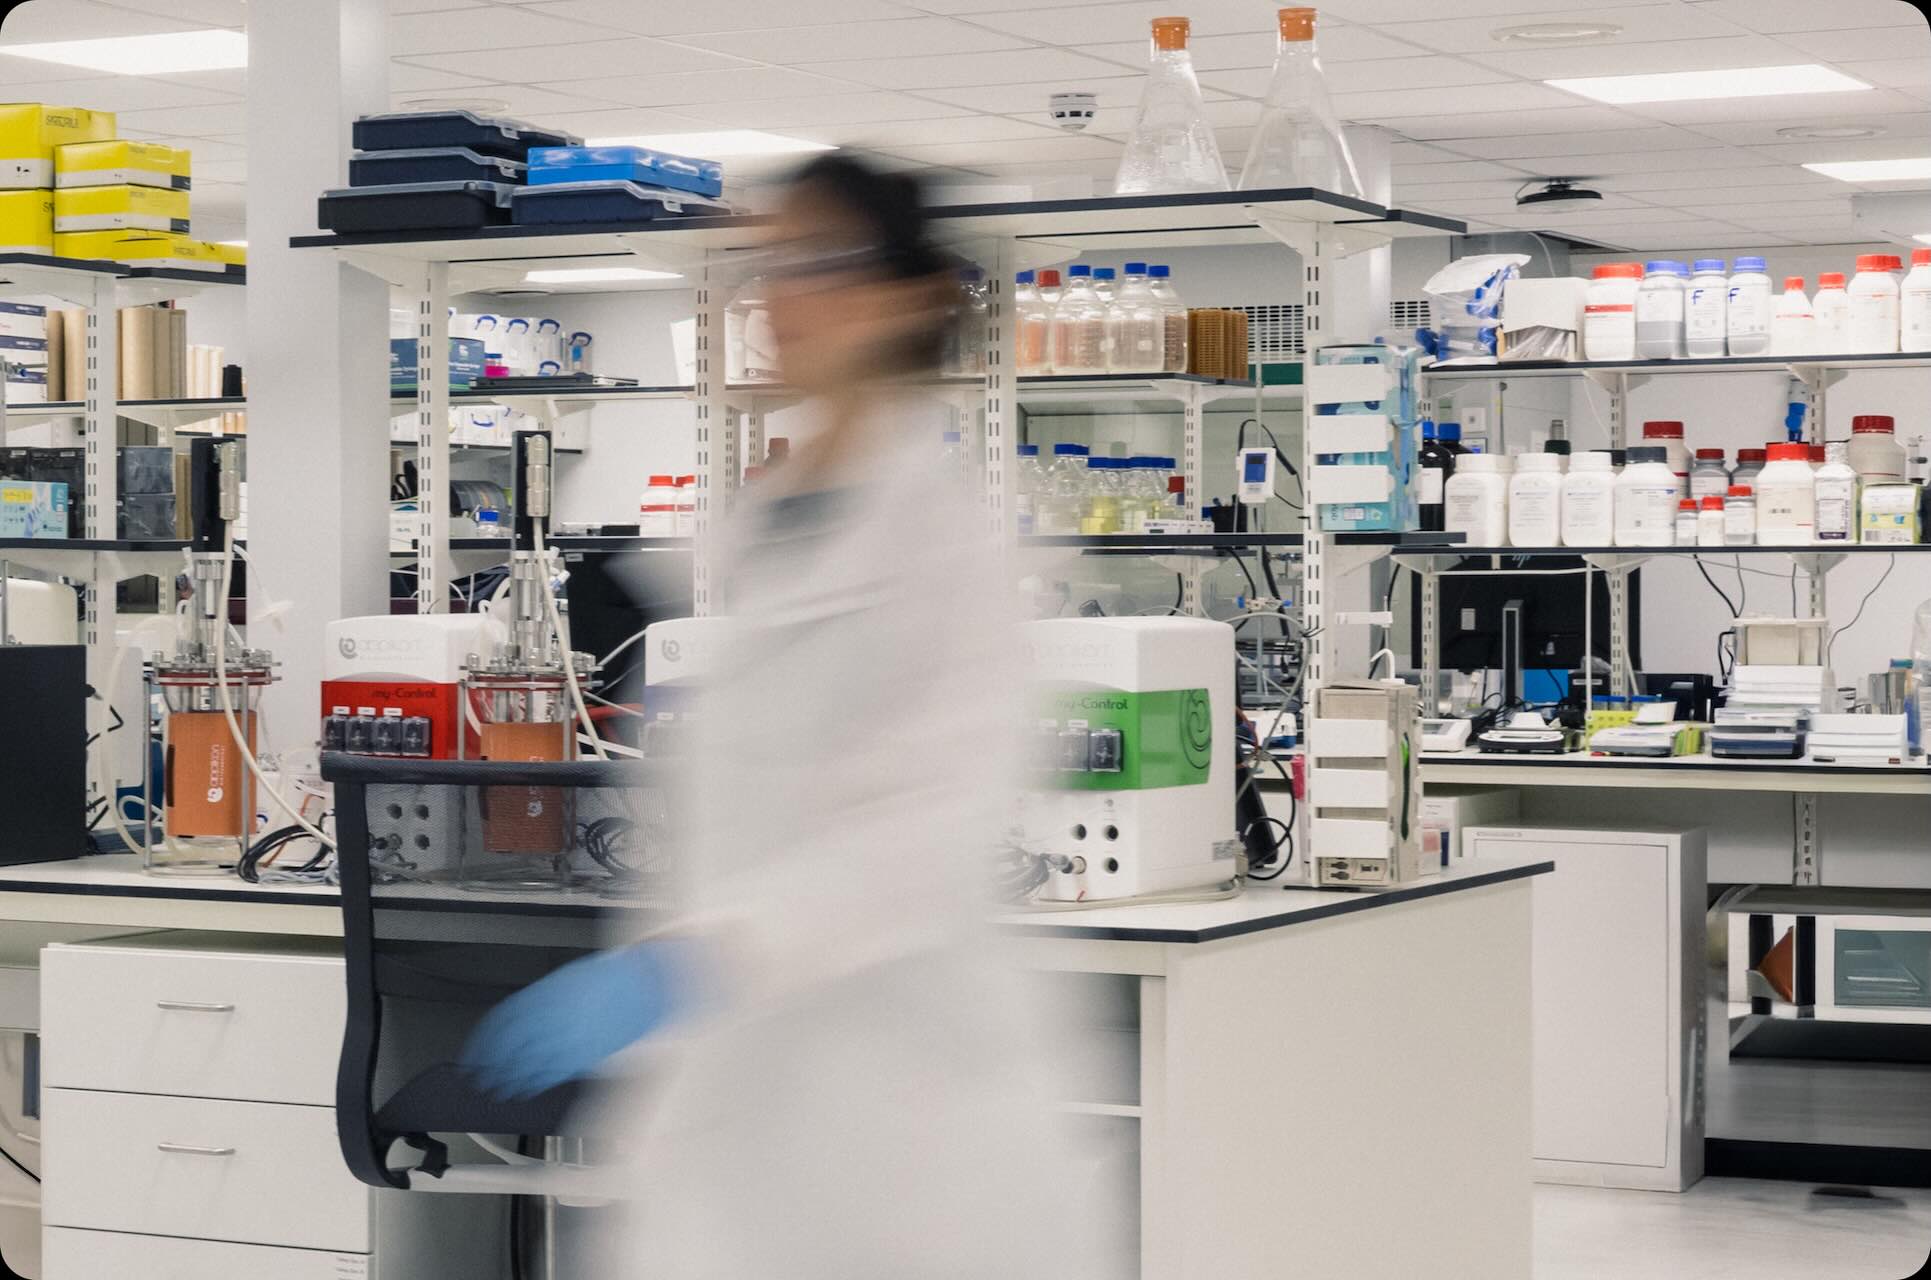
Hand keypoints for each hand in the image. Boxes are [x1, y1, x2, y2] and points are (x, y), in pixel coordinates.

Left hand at [459, 941, 686, 1098]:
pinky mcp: (586, 1052)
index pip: (504, 1023)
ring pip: (528, 1063)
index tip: (476, 1052)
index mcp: (546, 994)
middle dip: (491, 1065)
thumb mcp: (570, 980)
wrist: (648, 983)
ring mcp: (570, 1036)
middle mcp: (553, 1016)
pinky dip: (536, 1082)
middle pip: (511, 1047)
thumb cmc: (614, 977)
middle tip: (478, 1077)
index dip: (485, 1042)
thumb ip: (544, 1001)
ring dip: (509, 1079)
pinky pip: (553, 1071)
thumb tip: (526, 1018)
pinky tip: (526, 1089)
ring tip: (496, 1090)